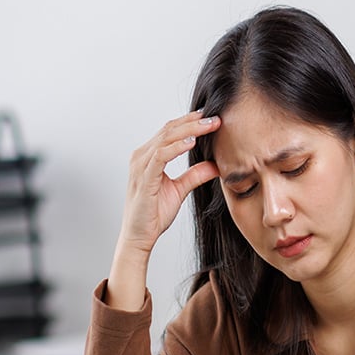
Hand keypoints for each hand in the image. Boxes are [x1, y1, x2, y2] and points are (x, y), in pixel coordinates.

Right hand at [118, 110, 221, 255]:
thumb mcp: (180, 190)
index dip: (190, 122)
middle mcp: (142, 157)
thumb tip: (216, 165)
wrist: (139, 236)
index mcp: (148, 157)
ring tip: (208, 125)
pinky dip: (177, 147)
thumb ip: (195, 175)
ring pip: (166, 139)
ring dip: (189, 130)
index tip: (211, 117)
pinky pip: (161, 156)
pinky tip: (192, 142)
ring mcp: (141, 166)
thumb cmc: (153, 214)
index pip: (170, 131)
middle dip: (194, 122)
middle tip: (215, 117)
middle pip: (169, 130)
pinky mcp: (144, 178)